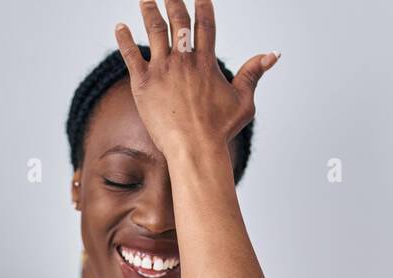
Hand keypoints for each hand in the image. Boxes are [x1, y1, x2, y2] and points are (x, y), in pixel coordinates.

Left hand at [114, 0, 277, 161]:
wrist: (194, 149)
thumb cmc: (220, 130)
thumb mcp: (244, 100)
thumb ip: (253, 73)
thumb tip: (273, 54)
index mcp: (206, 62)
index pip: (205, 24)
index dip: (202, 6)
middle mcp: (184, 60)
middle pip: (178, 21)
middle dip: (174, 1)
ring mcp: (162, 70)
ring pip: (154, 31)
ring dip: (149, 12)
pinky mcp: (143, 84)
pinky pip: (130, 55)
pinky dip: (124, 39)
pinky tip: (119, 26)